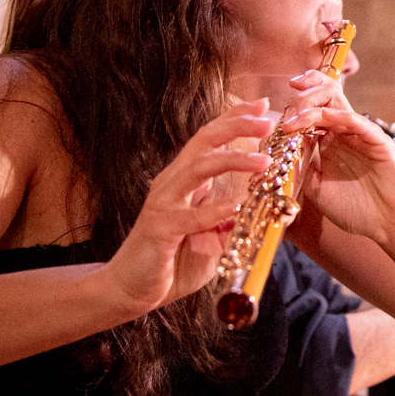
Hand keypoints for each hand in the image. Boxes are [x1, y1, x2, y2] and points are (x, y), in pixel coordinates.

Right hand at [97, 101, 274, 314]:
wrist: (130, 289)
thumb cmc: (172, 261)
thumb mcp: (212, 238)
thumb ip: (233, 221)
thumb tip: (264, 211)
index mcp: (184, 181)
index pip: (209, 141)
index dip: (233, 120)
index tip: (261, 106)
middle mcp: (172, 184)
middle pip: (203, 143)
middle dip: (235, 126)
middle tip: (265, 119)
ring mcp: (163, 204)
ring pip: (197, 170)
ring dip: (232, 161)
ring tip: (261, 161)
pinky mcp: (159, 229)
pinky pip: (188, 216)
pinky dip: (213, 211)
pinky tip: (235, 207)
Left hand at [284, 70, 394, 244]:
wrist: (389, 225)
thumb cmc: (355, 209)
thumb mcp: (317, 189)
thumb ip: (299, 168)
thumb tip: (274, 152)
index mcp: (329, 140)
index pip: (310, 109)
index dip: (292, 104)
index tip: (274, 112)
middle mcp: (344, 132)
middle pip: (323, 97)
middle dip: (301, 98)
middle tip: (287, 114)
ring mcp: (361, 134)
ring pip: (337, 103)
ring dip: (313, 105)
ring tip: (295, 118)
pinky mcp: (379, 142)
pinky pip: (359, 123)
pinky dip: (341, 117)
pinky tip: (325, 118)